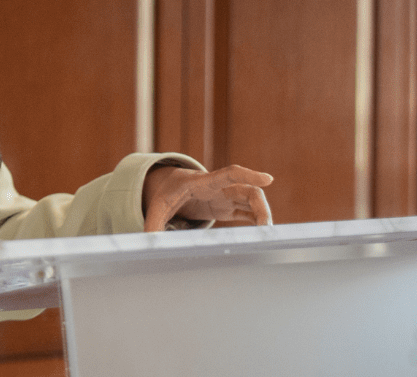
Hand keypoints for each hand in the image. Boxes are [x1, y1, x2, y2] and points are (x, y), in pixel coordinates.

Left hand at [143, 164, 273, 230]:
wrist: (172, 185)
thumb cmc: (167, 191)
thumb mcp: (157, 205)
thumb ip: (153, 223)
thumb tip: (147, 242)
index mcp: (204, 182)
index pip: (230, 174)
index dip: (248, 175)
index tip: (268, 179)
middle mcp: (221, 188)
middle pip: (249, 192)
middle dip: (262, 207)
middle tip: (266, 228)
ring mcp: (227, 197)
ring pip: (253, 203)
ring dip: (263, 216)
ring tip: (265, 236)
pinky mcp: (228, 208)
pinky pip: (248, 213)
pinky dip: (257, 222)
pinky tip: (261, 235)